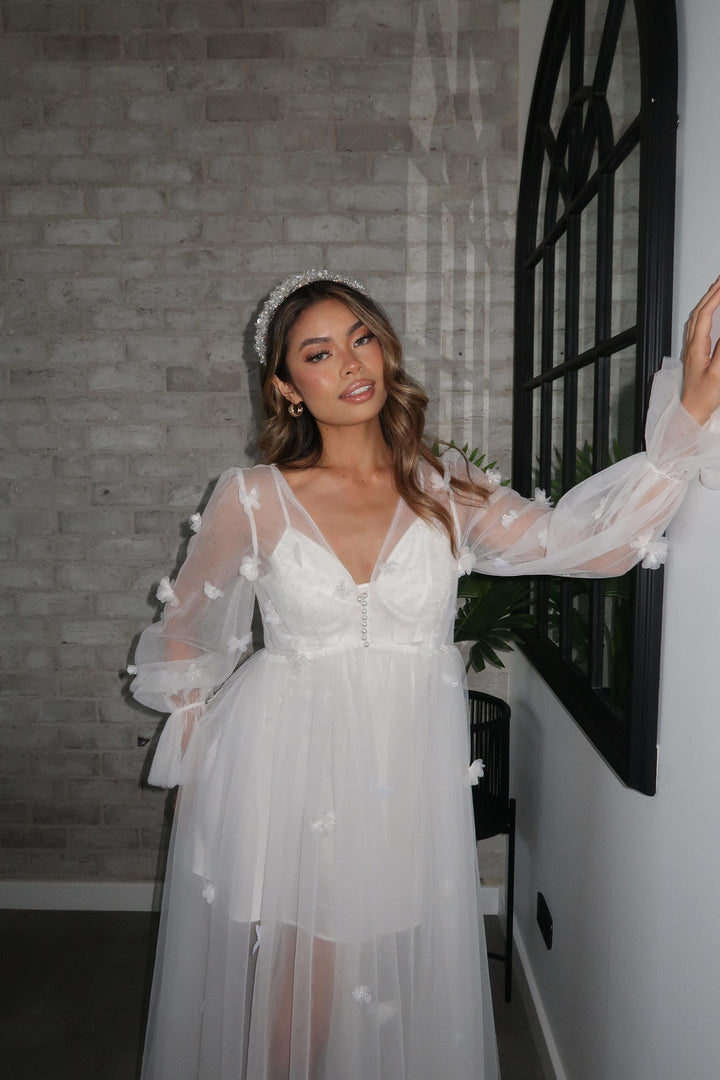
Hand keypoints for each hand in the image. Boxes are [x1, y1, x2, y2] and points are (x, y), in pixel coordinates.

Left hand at [681, 277, 719, 424]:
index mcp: (696, 348)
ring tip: (717, 290)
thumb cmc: (703, 397)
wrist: (691, 411)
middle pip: (698, 312)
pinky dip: (704, 313)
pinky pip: (697, 327)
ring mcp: (691, 349)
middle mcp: (691, 346)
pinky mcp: (695, 354)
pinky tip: (708, 312)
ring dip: (706, 301)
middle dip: (711, 294)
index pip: (704, 315)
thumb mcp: (718, 375)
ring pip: (696, 318)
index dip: (715, 298)